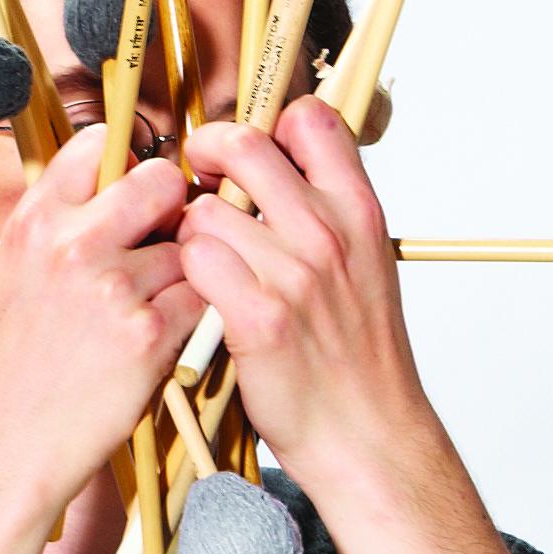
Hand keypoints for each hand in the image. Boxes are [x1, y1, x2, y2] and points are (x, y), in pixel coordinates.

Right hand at [0, 124, 196, 530]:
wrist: (4, 445)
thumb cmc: (9, 366)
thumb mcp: (10, 275)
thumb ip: (54, 226)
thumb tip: (106, 184)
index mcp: (32, 222)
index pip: (97, 146)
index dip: (125, 164)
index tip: (132, 191)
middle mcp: (72, 245)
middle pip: (160, 181)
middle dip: (172, 206)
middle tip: (164, 240)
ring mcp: (113, 288)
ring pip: (188, 247)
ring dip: (182, 273)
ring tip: (149, 307)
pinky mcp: (148, 335)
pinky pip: (197, 299)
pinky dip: (189, 316)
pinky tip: (159, 338)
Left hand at [175, 102, 457, 521]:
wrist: (368, 435)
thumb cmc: (358, 358)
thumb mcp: (366, 267)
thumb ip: (328, 215)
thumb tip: (280, 171)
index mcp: (360, 211)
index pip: (312, 119)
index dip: (268, 121)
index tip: (244, 149)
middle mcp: (329, 233)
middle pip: (244, 145)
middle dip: (203, 153)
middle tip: (191, 178)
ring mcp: (294, 274)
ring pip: (205, 210)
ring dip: (187, 231)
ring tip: (197, 261)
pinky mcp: (259, 317)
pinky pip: (195, 262)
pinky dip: (184, 275)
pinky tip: (193, 297)